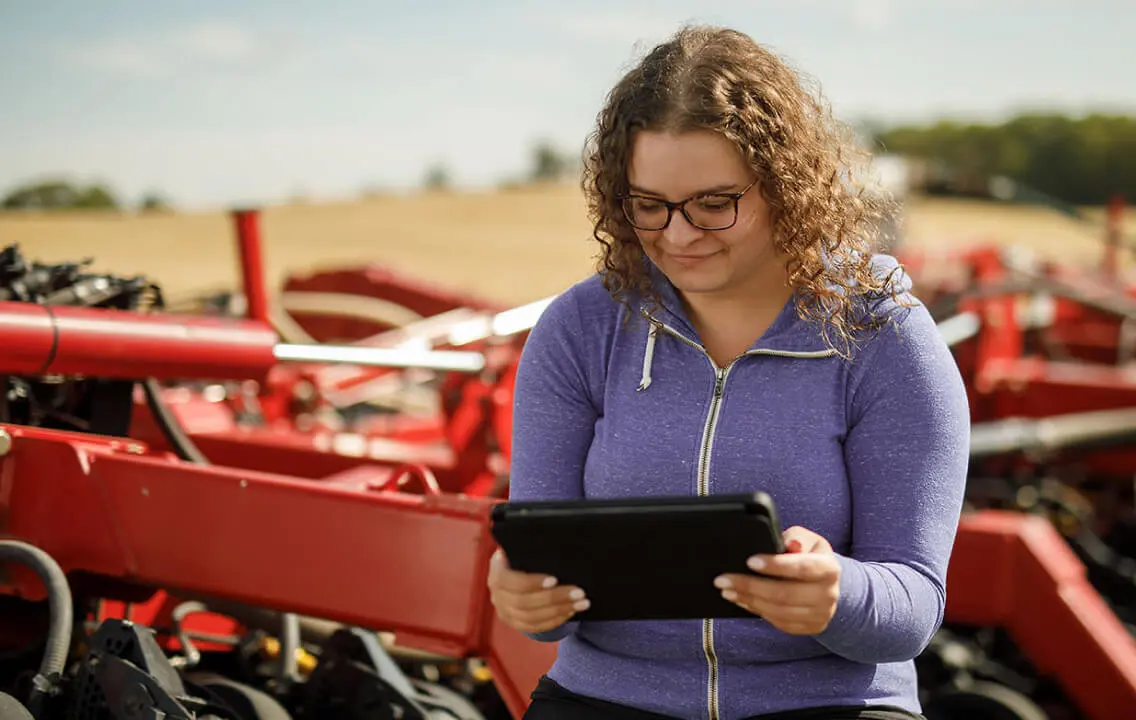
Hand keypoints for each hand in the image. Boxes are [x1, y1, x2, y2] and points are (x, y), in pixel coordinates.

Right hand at [487, 549, 589, 633]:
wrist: (510, 571)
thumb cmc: (520, 556)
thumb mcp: (519, 548)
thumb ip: (530, 547)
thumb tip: (555, 540)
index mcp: (497, 572)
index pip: (510, 581)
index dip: (532, 582)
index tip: (555, 579)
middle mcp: (497, 596)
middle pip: (524, 602)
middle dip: (554, 598)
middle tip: (579, 592)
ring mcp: (505, 613)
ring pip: (532, 618)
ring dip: (559, 610)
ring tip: (582, 603)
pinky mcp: (515, 624)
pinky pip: (535, 627)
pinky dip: (555, 621)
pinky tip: (570, 611)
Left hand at [714, 525, 840, 634]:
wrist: (826, 584)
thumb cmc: (810, 556)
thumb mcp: (808, 539)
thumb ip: (797, 537)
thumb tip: (791, 545)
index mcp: (829, 569)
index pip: (802, 567)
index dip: (775, 565)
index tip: (750, 561)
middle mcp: (828, 594)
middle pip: (785, 594)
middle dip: (750, 586)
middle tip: (723, 579)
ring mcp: (820, 615)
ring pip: (778, 611)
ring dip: (748, 600)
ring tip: (727, 590)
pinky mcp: (809, 627)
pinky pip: (778, 622)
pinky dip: (756, 610)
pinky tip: (741, 600)